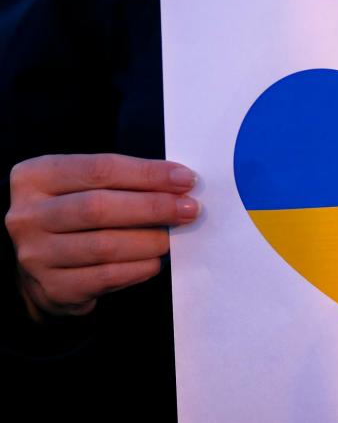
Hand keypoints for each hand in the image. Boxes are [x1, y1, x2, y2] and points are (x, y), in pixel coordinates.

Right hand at [4, 154, 199, 317]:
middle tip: (189, 210)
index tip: (185, 179)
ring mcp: (35, 254)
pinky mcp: (53, 287)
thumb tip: (180, 183)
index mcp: (35, 177)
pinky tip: (154, 262)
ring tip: (171, 238)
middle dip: (153, 207)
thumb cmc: (76, 218)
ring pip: (104, 246)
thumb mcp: (84, 187)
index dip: (147, 173)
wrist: (43, 269)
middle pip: (99, 207)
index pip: (99, 169)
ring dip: (149, 241)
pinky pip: (106, 277)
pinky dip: (138, 268)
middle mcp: (28, 215)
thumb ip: (123, 181)